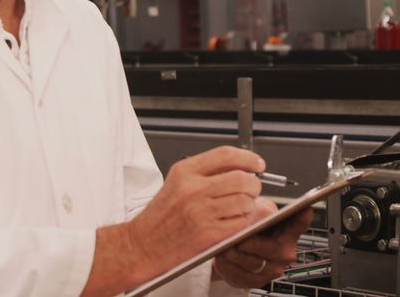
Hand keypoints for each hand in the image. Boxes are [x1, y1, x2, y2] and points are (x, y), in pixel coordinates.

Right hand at [125, 146, 264, 280]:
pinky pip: (241, 222)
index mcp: (185, 172)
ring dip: (250, 205)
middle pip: (242, 178)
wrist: (143, 245)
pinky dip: (245, 222)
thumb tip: (245, 171)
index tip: (256, 164)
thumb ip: (209, 174)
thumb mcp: (177, 184)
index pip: (226, 155)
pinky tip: (235, 222)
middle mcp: (193, 189)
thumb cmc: (160, 217)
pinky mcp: (209, 233)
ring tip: (241, 208)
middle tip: (251, 190)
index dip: (248, 158)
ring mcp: (201, 211)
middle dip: (253, 184)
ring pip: (245, 200)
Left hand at [212, 197, 313, 287]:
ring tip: (225, 248)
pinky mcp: (256, 281)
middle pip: (272, 249)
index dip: (303, 217)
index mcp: (288, 233)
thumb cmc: (249, 225)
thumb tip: (261, 214)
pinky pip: (242, 276)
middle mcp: (284, 253)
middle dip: (253, 244)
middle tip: (239, 240)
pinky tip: (223, 258)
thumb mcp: (256, 210)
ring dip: (237, 256)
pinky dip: (229, 267)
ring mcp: (271, 269)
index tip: (304, 209)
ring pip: (254, 264)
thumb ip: (260, 210)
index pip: (300, 224)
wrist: (233, 245)